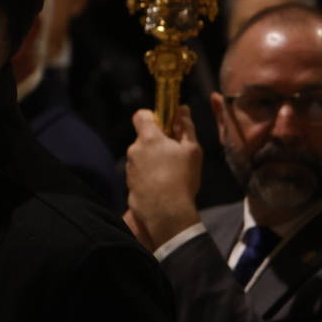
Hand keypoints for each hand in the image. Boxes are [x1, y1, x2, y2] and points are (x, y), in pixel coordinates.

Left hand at [124, 107, 202, 252]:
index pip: (141, 115)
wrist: (166, 212)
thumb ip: (186, 127)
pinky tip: (162, 187)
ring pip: (141, 157)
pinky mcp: (129, 184)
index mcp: (148, 138)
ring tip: (170, 175)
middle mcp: (134, 150)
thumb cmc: (182, 178)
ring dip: (153, 161)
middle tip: (175, 155)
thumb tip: (182, 110)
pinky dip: (149, 177)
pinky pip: (139, 174)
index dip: (152, 117)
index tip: (165, 125)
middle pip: (144, 139)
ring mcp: (129, 168)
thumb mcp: (192, 150)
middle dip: (157, 143)